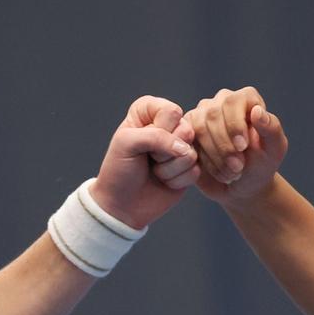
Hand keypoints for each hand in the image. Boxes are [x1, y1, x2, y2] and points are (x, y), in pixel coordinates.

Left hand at [89, 95, 198, 228]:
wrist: (122, 204)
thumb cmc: (119, 170)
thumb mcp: (126, 143)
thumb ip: (156, 136)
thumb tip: (186, 149)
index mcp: (150, 110)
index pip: (171, 111)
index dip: (159, 129)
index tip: (140, 140)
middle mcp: (169, 125)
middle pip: (186, 130)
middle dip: (164, 151)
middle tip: (149, 158)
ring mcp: (182, 147)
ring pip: (191, 153)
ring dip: (168, 168)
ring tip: (154, 170)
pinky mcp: (190, 167)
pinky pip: (195, 171)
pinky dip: (175, 181)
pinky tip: (164, 181)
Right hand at [181, 86, 286, 206]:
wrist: (244, 186)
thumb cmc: (262, 164)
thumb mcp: (275, 149)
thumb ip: (271, 128)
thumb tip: (257, 111)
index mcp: (245, 99)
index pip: (233, 101)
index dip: (235, 124)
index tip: (243, 147)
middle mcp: (220, 102)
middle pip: (213, 115)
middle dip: (225, 145)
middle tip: (238, 168)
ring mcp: (201, 116)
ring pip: (198, 128)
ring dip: (215, 155)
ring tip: (231, 173)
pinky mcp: (186, 134)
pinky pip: (187, 142)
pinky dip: (203, 161)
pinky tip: (218, 172)